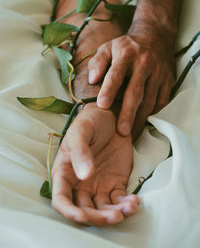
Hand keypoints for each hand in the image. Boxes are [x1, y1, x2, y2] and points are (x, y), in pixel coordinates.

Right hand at [51, 103, 139, 225]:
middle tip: (114, 216)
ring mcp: (98, 184)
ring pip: (103, 209)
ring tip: (130, 207)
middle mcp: (80, 183)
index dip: (69, 211)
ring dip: (115, 214)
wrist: (111, 115)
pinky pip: (119, 200)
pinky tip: (134, 201)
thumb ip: (80, 152)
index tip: (81, 216)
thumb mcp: (81, 132)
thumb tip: (84, 176)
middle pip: (84, 209)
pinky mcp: (115, 182)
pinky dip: (126, 205)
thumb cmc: (90, 121)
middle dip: (98, 217)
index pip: (61, 198)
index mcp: (65, 172)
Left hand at [88, 26, 174, 138]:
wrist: (155, 36)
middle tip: (121, 131)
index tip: (102, 105)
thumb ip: (98, 62)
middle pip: (135, 91)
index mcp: (125, 54)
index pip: (116, 74)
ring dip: (141, 118)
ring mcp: (158, 72)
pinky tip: (145, 123)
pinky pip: (162, 100)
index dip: (109, 90)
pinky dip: (154, 113)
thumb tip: (92, 80)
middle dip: (128, 112)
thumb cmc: (126, 46)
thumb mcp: (108, 47)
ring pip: (150, 100)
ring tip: (132, 134)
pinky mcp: (168, 80)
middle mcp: (144, 63)